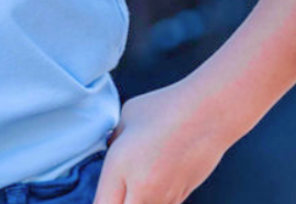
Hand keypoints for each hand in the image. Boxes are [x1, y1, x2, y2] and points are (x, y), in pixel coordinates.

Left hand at [94, 83, 233, 203]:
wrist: (208, 114)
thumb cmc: (163, 109)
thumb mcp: (125, 120)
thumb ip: (113, 142)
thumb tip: (111, 151)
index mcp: (120, 168)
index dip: (97, 203)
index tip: (99, 194)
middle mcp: (141, 190)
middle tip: (113, 192)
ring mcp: (165, 198)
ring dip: (133, 200)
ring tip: (135, 180)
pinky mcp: (182, 198)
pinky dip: (149, 198)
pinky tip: (149, 182)